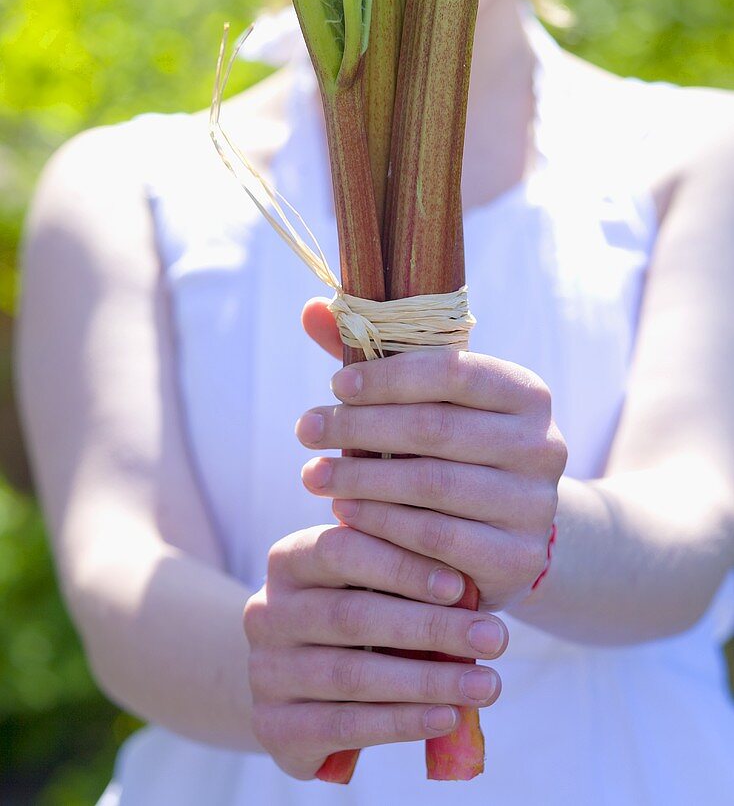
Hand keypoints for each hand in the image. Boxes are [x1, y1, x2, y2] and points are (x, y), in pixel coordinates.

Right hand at [243, 524, 506, 779]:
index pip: (340, 549)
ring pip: (351, 675)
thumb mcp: (373, 585)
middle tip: (494, 637)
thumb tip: (471, 590)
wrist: (298, 683)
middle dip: (430, 627)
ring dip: (427, 680)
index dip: (401, 566)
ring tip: (487, 685)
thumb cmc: (358, 618)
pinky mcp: (272, 725)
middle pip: (351, 615)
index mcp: (288, 559)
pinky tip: (448, 717)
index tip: (462, 586)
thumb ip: (405, 577)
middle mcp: (266, 611)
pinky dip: (402, 721)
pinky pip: (344, 725)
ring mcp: (264, 671)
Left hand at [298, 299, 566, 611]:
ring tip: (313, 474)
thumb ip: (376, 357)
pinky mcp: (516, 559)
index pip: (453, 371)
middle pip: (435, 429)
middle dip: (360, 427)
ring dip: (360, 480)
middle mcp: (542, 445)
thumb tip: (311, 309)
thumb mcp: (428, 402)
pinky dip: (381, 526)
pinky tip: (343, 514)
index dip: (389, 376)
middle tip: (305, 430)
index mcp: (526, 393)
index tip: (334, 384)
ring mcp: (534, 505)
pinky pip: (434, 540)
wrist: (509, 532)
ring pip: (430, 486)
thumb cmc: (455, 449)